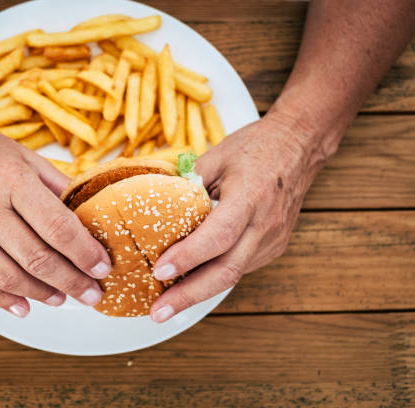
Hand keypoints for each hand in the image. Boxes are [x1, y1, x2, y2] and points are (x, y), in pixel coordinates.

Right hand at [0, 118, 111, 316]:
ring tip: (63, 298)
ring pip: (8, 277)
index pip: (57, 227)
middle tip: (91, 294)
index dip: (85, 253)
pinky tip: (25, 306)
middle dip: (72, 282)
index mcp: (10, 178)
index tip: (102, 268)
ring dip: (42, 294)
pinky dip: (3, 300)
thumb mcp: (22, 155)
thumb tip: (89, 214)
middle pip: (37, 259)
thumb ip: (56, 185)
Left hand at [149, 112, 328, 321]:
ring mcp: (273, 240)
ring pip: (232, 275)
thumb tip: (158, 206)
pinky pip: (240, 267)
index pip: (217, 237)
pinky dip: (214, 277)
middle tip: (158, 312)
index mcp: (250, 198)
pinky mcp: (273, 247)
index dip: (187, 257)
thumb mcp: (216, 156)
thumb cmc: (257, 147)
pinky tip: (191, 283)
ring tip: (166, 303)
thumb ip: (187, 184)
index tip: (159, 271)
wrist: (300, 145)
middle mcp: (265, 225)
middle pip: (226, 271)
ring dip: (198, 291)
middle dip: (188, 296)